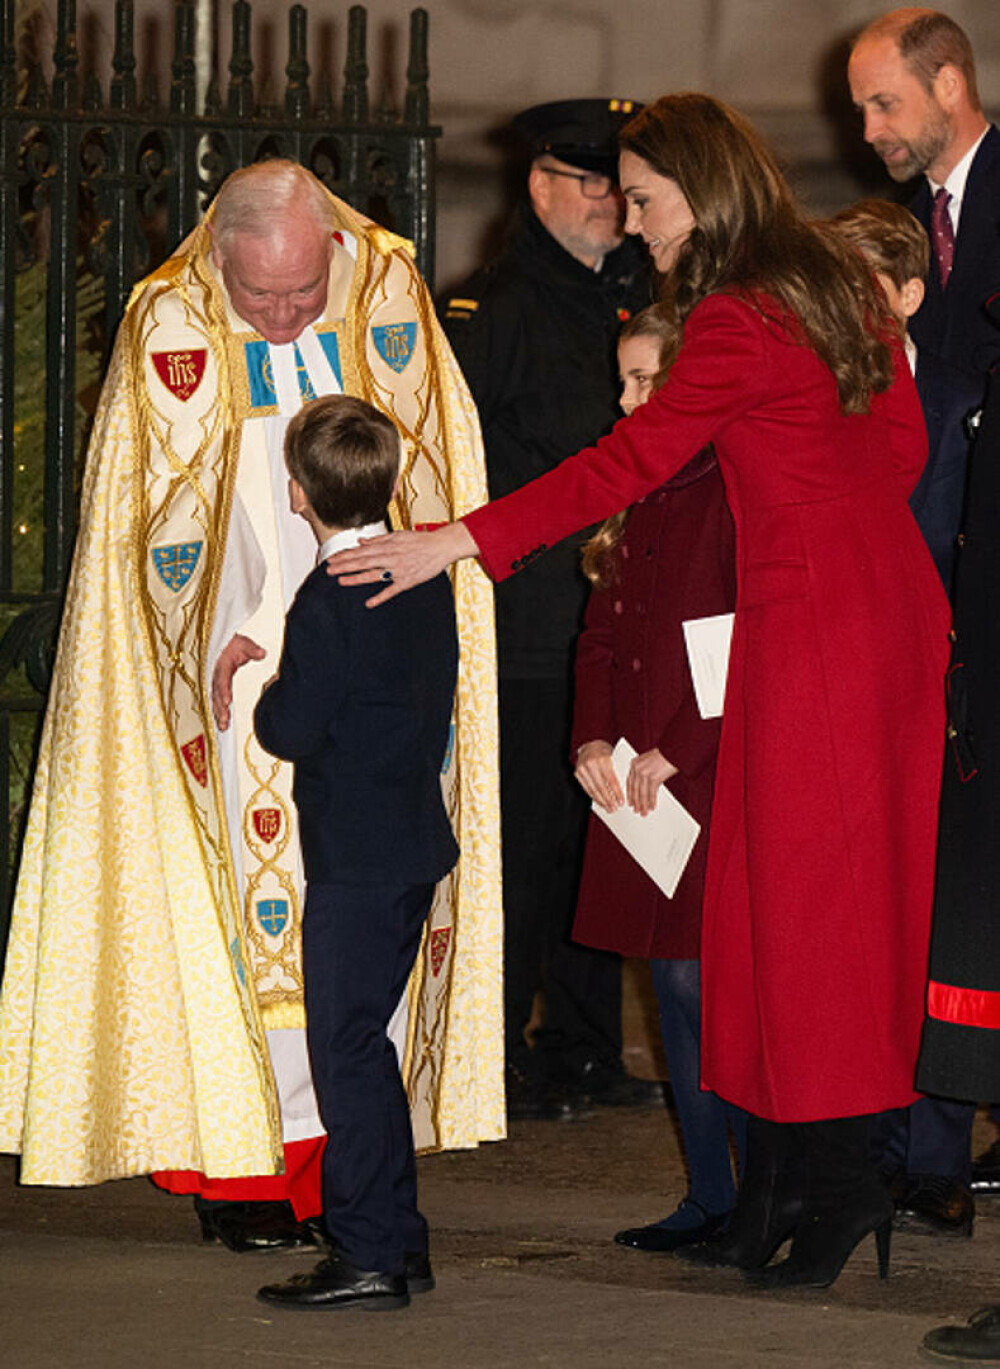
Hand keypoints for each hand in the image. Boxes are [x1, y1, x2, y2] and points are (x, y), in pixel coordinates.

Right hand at [212, 633, 265, 730]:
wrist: (223, 643)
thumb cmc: (233, 644)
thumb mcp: (244, 644)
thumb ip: (252, 650)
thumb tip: (262, 653)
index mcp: (222, 665)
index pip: (222, 679)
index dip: (224, 690)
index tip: (228, 701)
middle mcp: (216, 676)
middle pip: (217, 694)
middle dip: (220, 708)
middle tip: (225, 721)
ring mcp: (215, 683)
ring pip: (215, 700)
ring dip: (219, 714)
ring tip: (223, 727)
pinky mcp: (217, 688)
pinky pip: (216, 701)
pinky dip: (218, 713)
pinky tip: (222, 725)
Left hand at [325, 522, 479, 605]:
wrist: (441, 546)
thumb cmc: (421, 541)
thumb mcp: (398, 535)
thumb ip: (378, 540)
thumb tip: (361, 543)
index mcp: (387, 546)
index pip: (361, 551)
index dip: (345, 555)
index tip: (332, 559)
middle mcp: (390, 558)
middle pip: (363, 562)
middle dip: (345, 566)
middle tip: (329, 570)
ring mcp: (398, 570)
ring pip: (373, 575)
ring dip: (356, 578)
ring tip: (341, 581)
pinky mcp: (407, 581)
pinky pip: (392, 590)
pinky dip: (381, 597)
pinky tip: (369, 603)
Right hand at [574, 740, 622, 812]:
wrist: (591, 746)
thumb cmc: (606, 753)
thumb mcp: (614, 759)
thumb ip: (618, 772)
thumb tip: (624, 792)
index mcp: (603, 759)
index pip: (611, 780)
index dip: (616, 793)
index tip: (621, 802)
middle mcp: (591, 763)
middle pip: (601, 787)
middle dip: (609, 800)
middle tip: (614, 808)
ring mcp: (583, 768)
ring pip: (593, 789)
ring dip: (601, 801)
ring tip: (608, 808)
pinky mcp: (577, 773)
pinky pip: (586, 788)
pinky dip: (593, 797)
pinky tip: (600, 802)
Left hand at [626, 748, 678, 816]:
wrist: (674, 751)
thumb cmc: (664, 754)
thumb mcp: (648, 760)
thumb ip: (643, 770)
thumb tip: (643, 784)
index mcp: (634, 763)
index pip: (629, 782)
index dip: (630, 794)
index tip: (631, 802)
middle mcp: (637, 768)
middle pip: (634, 789)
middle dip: (636, 802)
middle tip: (637, 810)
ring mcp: (644, 773)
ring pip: (642, 793)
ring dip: (643, 804)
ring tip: (644, 812)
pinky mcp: (653, 778)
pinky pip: (651, 793)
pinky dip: (651, 801)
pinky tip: (652, 806)